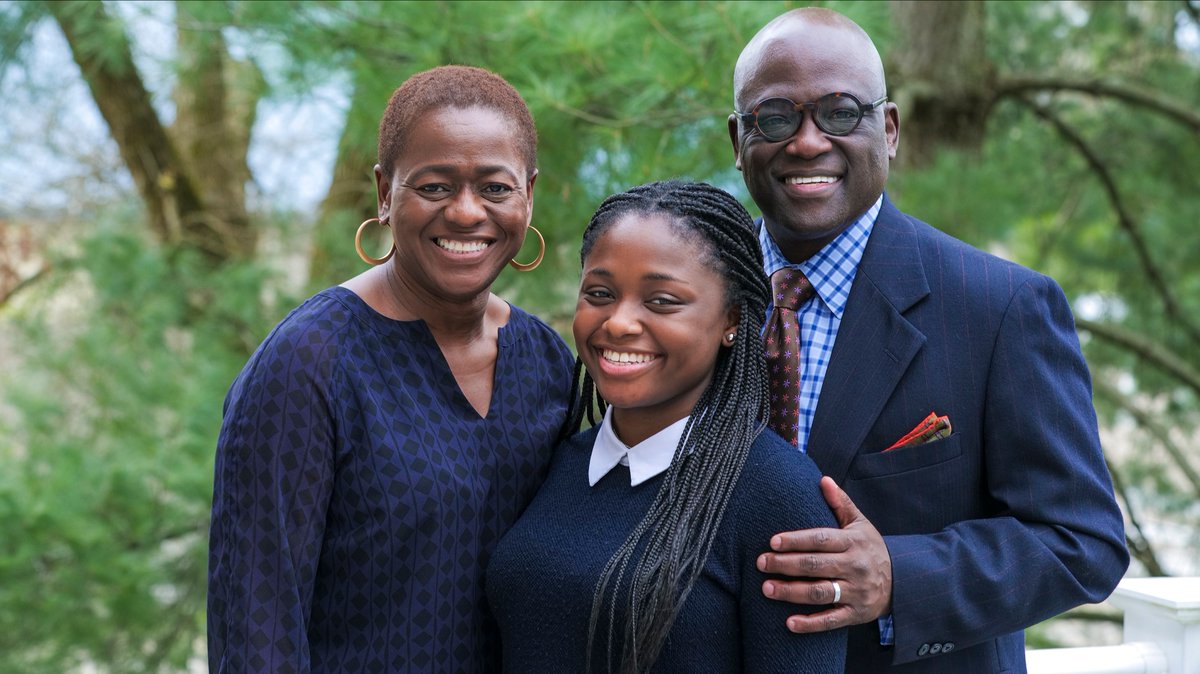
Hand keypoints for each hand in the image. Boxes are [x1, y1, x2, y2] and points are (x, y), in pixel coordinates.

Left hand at [757, 476, 892, 632]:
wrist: (902, 581)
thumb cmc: (870, 548)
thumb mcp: (860, 523)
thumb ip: (840, 503)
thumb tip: (823, 479)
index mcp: (853, 542)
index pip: (820, 539)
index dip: (796, 540)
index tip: (772, 541)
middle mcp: (854, 567)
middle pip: (815, 565)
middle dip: (785, 564)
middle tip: (761, 563)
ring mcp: (856, 592)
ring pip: (820, 593)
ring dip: (791, 592)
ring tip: (766, 588)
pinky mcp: (856, 614)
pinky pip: (831, 620)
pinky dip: (810, 624)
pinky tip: (788, 623)